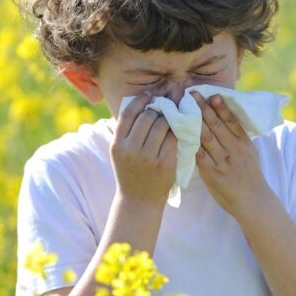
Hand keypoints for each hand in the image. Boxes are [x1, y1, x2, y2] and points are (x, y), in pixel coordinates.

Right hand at [110, 89, 176, 206]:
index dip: (140, 100)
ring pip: (162, 125)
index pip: (128, 114)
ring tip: (171, 119)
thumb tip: (139, 104)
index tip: (149, 94)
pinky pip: (173, 138)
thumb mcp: (120, 153)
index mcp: (118, 144)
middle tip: (165, 106)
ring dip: (168, 119)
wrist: (139, 201)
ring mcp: (149, 156)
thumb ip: (126, 132)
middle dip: (158, 110)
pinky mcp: (165, 162)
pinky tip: (178, 130)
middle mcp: (131, 149)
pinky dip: (177, 132)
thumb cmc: (130, 173)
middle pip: (147, 117)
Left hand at [192, 89, 272, 219]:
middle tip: (191, 94)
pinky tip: (181, 134)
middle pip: (217, 125)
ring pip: (206, 137)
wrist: (253, 201)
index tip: (212, 94)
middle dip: (203, 108)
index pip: (232, 121)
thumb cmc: (250, 177)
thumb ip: (238, 138)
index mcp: (244, 143)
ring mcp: (223, 161)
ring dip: (194, 122)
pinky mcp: (213, 174)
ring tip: (184, 109)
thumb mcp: (250, 154)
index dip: (221, 107)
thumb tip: (226, 121)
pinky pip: (200, 155)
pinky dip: (191, 144)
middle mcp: (234, 149)